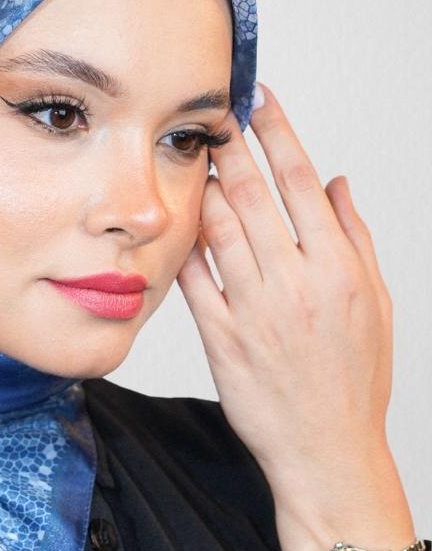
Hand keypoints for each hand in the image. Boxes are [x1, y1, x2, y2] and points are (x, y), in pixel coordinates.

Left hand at [176, 81, 415, 550]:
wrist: (326, 449)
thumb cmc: (355, 380)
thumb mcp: (376, 303)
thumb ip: (354, 238)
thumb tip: (336, 182)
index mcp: (339, 269)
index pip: (302, 183)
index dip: (277, 134)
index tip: (257, 100)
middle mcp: (296, 284)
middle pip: (254, 196)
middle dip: (229, 146)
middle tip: (209, 113)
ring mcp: (256, 311)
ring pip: (218, 230)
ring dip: (201, 187)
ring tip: (189, 158)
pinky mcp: (221, 339)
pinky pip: (195, 280)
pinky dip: (184, 245)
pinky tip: (173, 219)